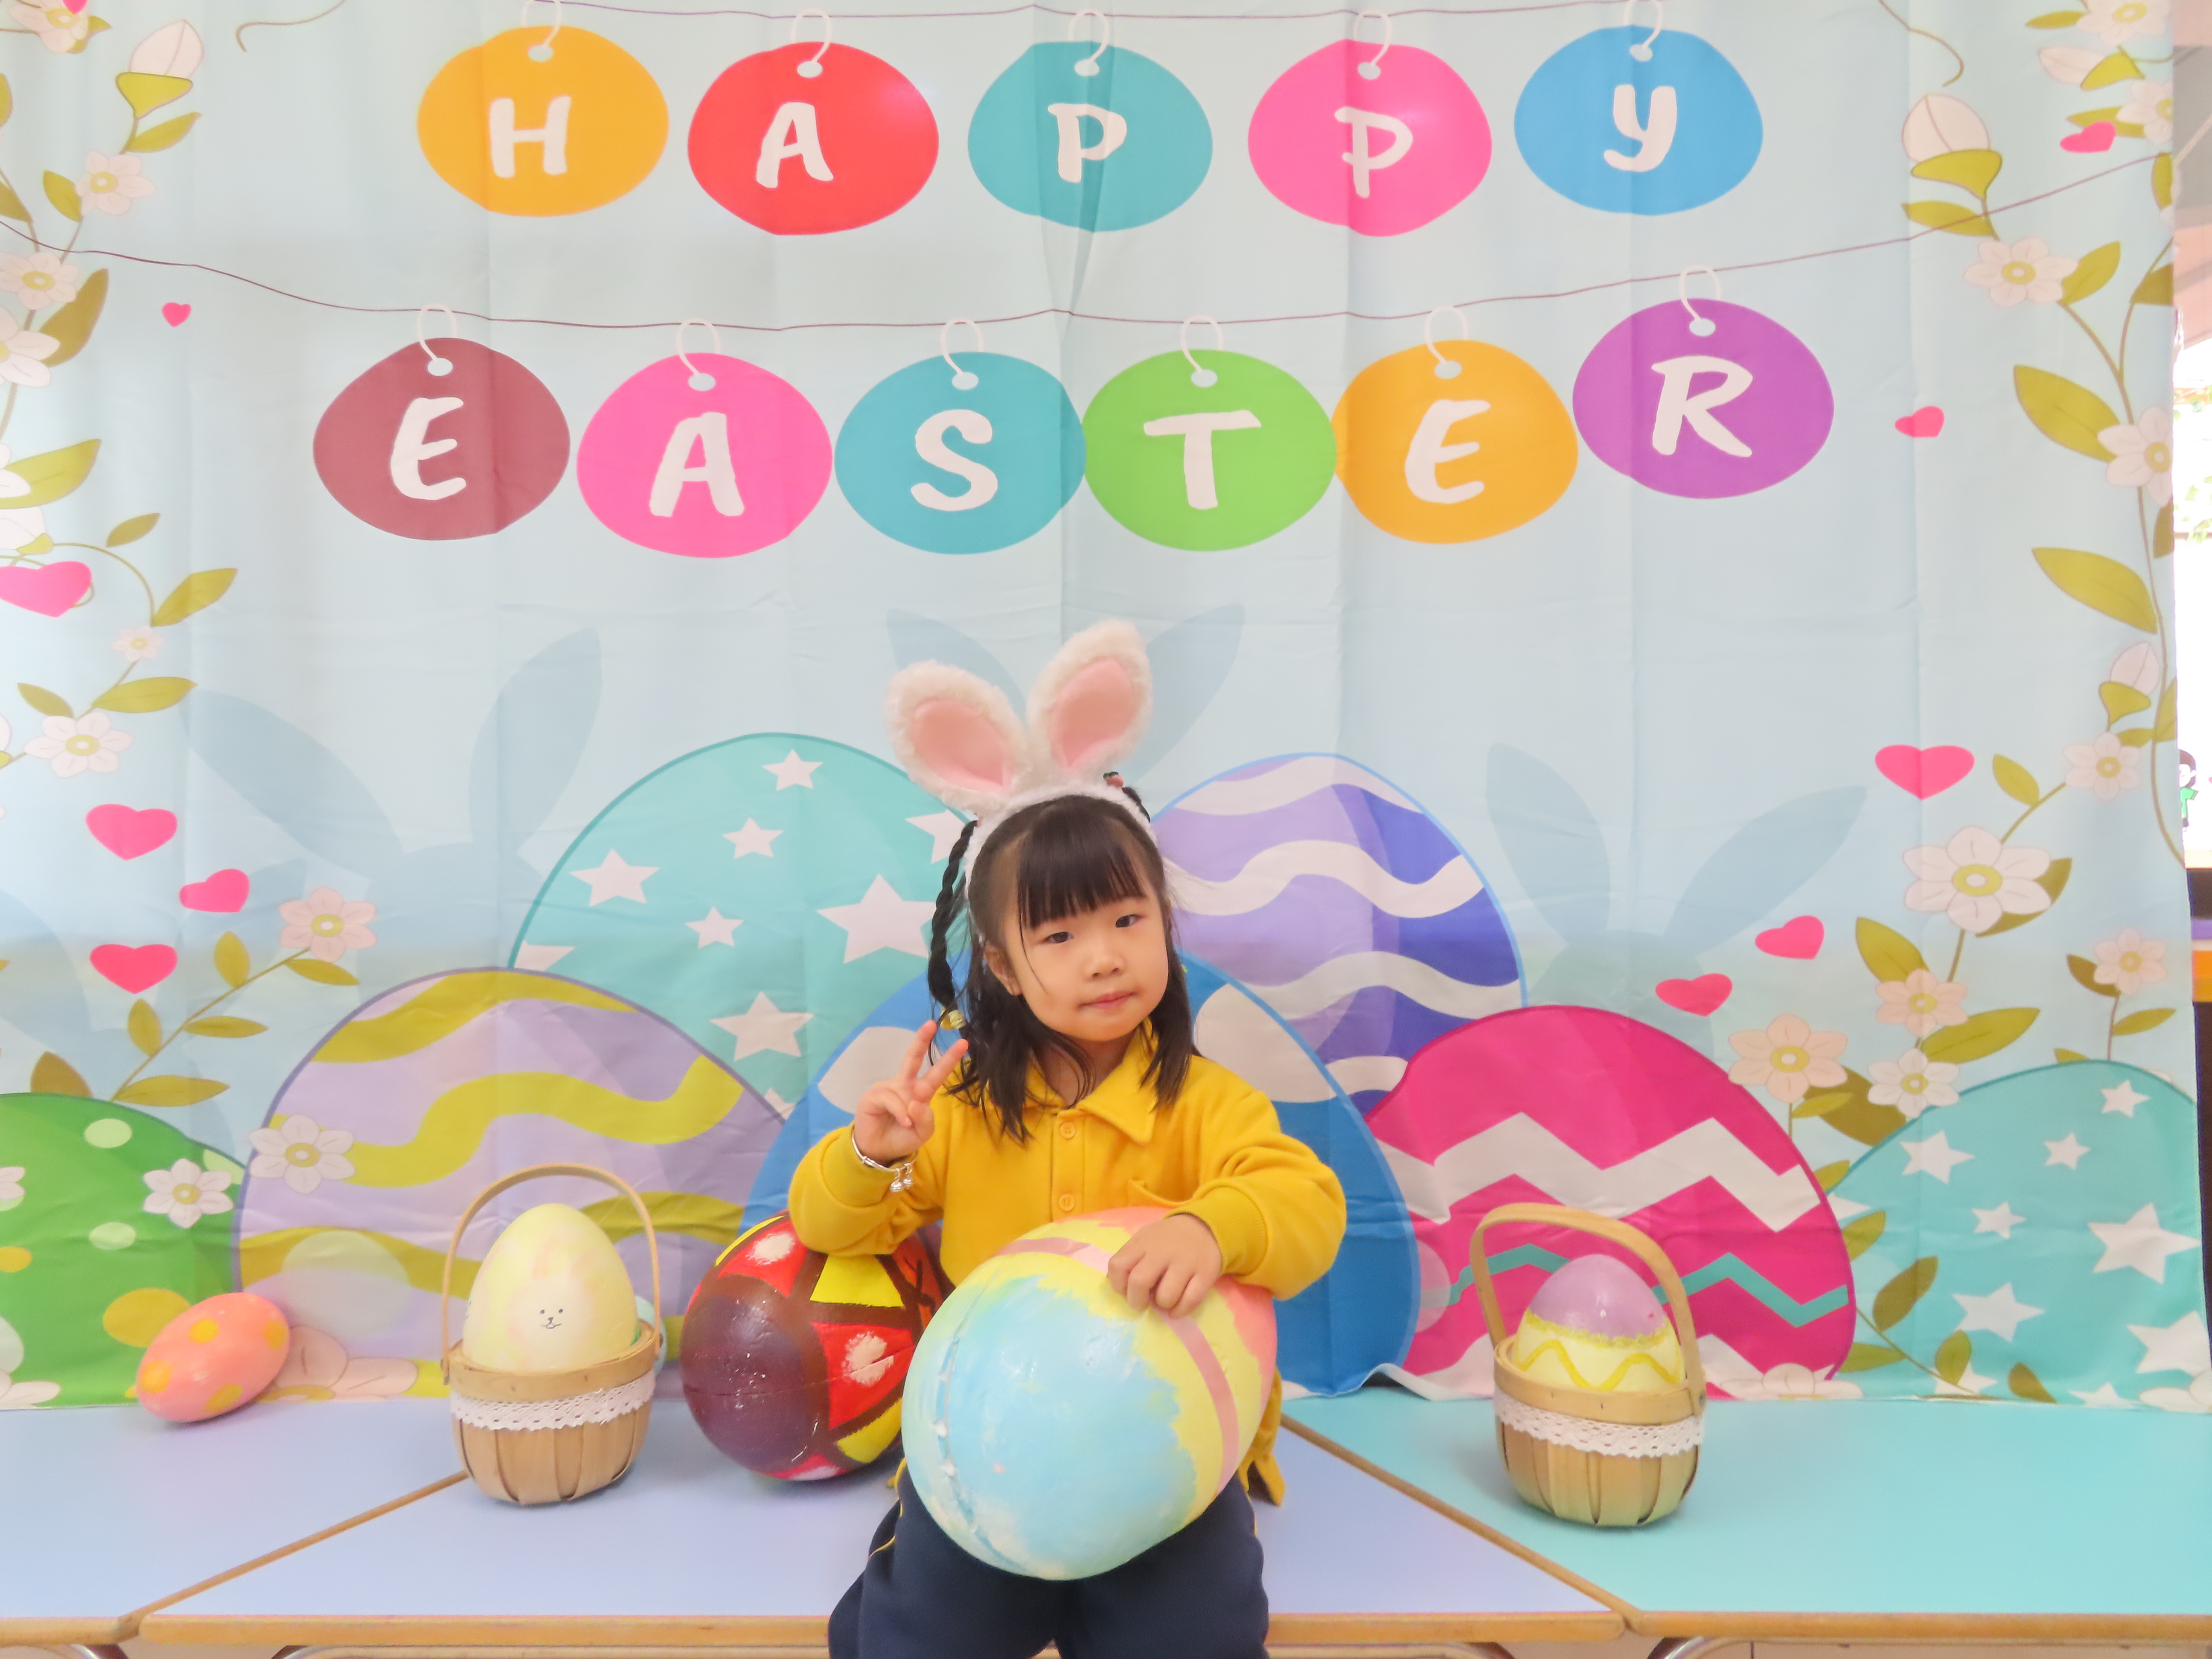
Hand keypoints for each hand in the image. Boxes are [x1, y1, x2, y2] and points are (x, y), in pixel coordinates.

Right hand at [852, 1020, 966, 1168]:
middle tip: (931, 1023)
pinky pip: (891, 1099)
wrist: (879, 1151)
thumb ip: (926, 1119)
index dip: (949, 1059)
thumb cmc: (902, 1138)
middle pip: (913, 1058)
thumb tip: (915, 1103)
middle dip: (921, 1040)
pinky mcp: (874, 1094)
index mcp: (920, 1093)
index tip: (963, 1043)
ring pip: (903, 1090)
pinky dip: (899, 1112)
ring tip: (906, 1124)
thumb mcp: (922, 1133)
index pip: (936, 1072)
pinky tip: (902, 1121)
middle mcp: (905, 1085)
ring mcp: (889, 1088)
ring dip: (908, 1110)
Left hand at [1107, 1214, 1222, 1317]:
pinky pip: (1190, 1301)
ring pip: (1166, 1296)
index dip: (1118, 1284)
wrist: (1204, 1227)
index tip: (1126, 1289)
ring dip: (1162, 1305)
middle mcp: (1163, 1251)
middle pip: (1139, 1282)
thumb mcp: (1144, 1239)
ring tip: (1164, 1299)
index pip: (1118, 1265)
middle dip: (1137, 1300)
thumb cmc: (1167, 1239)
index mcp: (1143, 1243)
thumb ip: (1129, 1257)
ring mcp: (1185, 1262)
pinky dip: (1180, 1311)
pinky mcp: (1205, 1274)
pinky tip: (1176, 1309)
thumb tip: (1113, 1282)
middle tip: (1142, 1302)